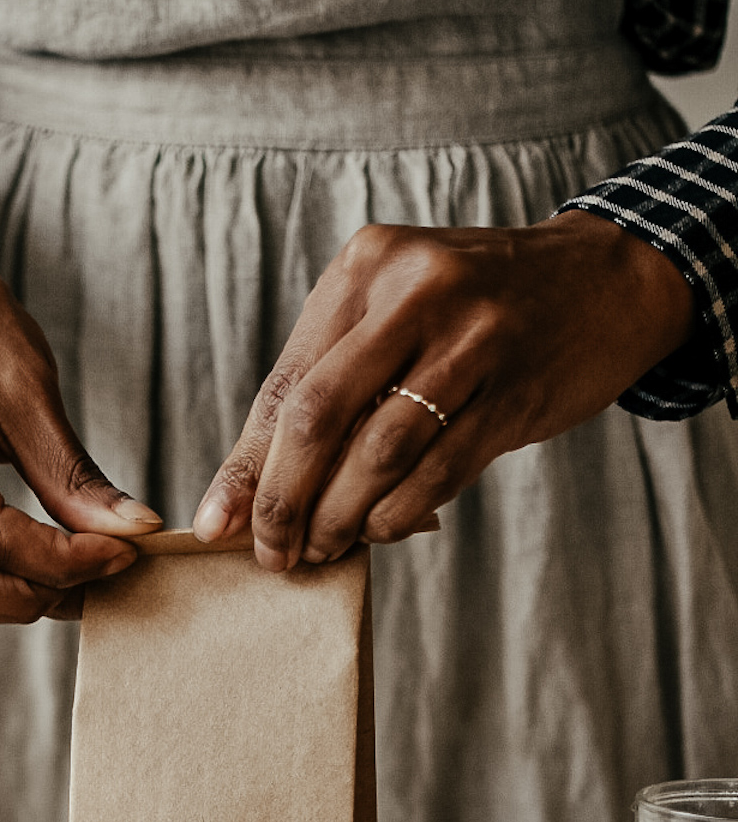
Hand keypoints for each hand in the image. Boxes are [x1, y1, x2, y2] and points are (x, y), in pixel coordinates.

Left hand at [194, 211, 695, 568]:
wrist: (603, 281)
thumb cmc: (470, 314)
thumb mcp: (391, 318)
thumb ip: (323, 392)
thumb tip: (239, 501)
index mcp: (366, 268)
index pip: (287, 385)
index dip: (246, 467)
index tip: (218, 527)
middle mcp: (415, 291)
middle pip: (318, 418)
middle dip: (284, 502)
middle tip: (274, 554)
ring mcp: (473, 338)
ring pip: (378, 453)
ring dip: (341, 518)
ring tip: (325, 548)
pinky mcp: (516, 389)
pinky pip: (438, 471)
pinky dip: (398, 514)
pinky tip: (383, 529)